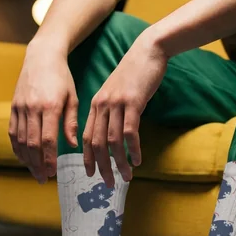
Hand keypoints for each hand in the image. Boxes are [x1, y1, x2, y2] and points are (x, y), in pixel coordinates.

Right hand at [8, 41, 78, 183]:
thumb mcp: (72, 98)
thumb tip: (72, 146)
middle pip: (32, 143)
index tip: (52, 173)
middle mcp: (32, 108)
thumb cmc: (62, 78)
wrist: (41, 56)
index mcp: (50, 106)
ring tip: (34, 172)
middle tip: (43, 179)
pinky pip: (12, 132)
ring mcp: (20, 107)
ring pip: (19, 140)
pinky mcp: (13, 106)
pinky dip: (16, 148)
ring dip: (26, 159)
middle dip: (37, 164)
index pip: (48, 139)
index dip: (49, 158)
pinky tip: (23, 158)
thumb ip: (71, 122)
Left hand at [83, 31, 167, 187]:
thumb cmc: (135, 73)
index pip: (86, 137)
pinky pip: (130, 132)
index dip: (87, 158)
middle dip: (102, 167)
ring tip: (127, 177)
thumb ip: (111, 111)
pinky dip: (133, 149)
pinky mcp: (133, 102)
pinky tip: (138, 160)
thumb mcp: (117, 92)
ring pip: (113, 141)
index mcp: (96, 105)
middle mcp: (102, 106)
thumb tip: (113, 134)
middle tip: (109, 184)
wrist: (148, 51)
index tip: (90, 174)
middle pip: (97, 144)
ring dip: (119, 162)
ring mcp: (117, 104)